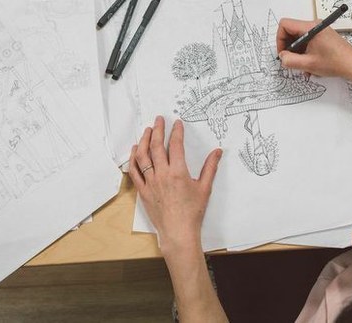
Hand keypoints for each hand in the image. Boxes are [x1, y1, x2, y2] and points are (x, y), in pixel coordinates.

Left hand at [129, 116, 222, 252]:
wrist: (178, 232)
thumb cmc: (192, 212)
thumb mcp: (205, 188)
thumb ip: (210, 167)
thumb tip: (218, 152)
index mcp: (178, 172)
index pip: (176, 145)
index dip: (176, 132)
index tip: (177, 123)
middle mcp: (162, 175)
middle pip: (157, 146)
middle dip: (158, 130)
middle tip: (159, 119)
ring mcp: (150, 183)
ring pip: (143, 156)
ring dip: (144, 141)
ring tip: (147, 130)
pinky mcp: (143, 191)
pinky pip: (135, 172)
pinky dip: (133, 159)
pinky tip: (135, 150)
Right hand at [275, 17, 351, 79]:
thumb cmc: (335, 62)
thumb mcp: (308, 64)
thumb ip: (290, 60)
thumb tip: (282, 57)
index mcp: (310, 27)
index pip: (285, 25)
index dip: (280, 39)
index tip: (283, 53)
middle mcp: (314, 25)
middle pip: (291, 31)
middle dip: (289, 47)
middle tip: (291, 61)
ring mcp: (319, 30)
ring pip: (299, 38)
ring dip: (298, 52)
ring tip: (302, 66)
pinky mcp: (323, 36)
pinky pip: (307, 41)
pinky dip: (305, 52)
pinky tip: (309, 65)